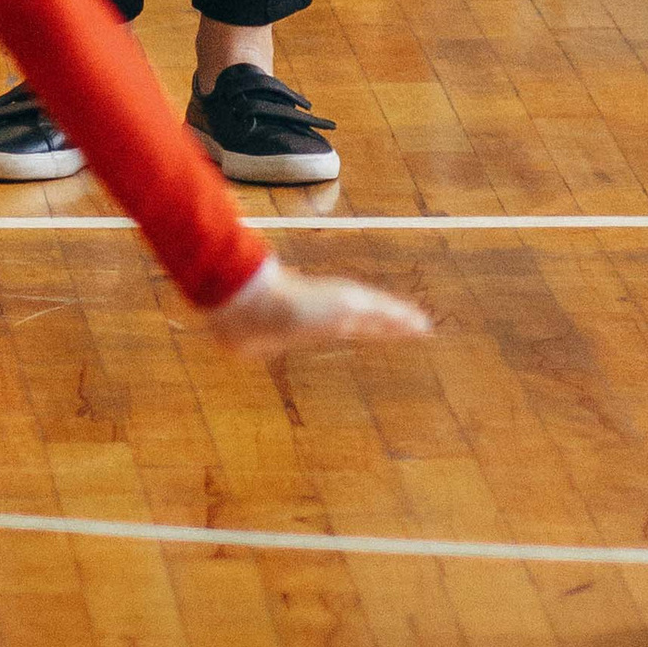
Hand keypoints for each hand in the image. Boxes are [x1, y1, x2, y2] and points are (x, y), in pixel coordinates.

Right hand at [205, 259, 432, 355]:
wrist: (250, 306)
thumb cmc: (246, 318)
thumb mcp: (246, 333)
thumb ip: (244, 335)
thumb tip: (226, 342)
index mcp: (313, 317)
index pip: (346, 320)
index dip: (364, 324)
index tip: (380, 328)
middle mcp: (330, 309)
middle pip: (369, 316)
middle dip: (391, 322)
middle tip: (414, 326)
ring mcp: (342, 305)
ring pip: (380, 314)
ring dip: (402, 321)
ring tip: (422, 326)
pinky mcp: (349, 304)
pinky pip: (382, 312)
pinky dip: (402, 319)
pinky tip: (421, 326)